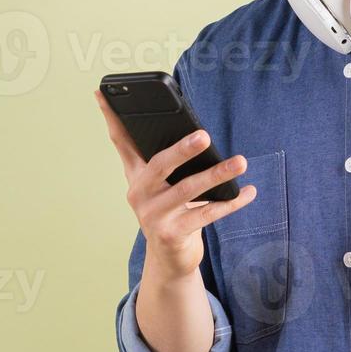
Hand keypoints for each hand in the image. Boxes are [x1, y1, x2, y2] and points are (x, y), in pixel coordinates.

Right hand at [95, 89, 255, 279]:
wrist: (169, 259)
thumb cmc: (168, 211)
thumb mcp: (159, 185)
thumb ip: (161, 156)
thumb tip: (188, 127)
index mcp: (135, 175)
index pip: (120, 141)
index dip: (111, 117)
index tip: (102, 92)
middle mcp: (139, 193)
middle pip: (160, 165)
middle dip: (182, 149)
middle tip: (204, 135)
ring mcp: (153, 216)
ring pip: (189, 190)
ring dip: (217, 175)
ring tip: (240, 162)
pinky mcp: (172, 234)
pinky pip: (206, 215)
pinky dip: (230, 202)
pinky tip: (247, 191)